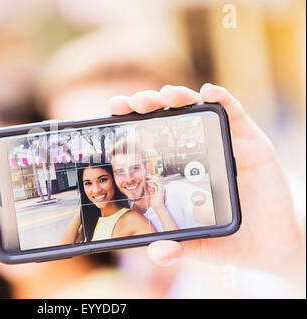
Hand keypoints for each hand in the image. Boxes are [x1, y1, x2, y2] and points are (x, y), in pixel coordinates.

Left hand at [108, 84, 304, 288]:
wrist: (270, 244)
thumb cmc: (229, 238)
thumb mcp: (198, 244)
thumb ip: (178, 246)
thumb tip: (157, 253)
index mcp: (178, 167)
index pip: (150, 136)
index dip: (132, 119)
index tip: (114, 109)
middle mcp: (197, 149)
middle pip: (168, 116)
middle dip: (149, 103)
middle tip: (135, 103)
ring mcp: (223, 142)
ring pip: (197, 108)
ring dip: (179, 96)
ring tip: (166, 95)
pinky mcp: (250, 141)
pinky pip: (235, 113)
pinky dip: (223, 99)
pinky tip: (210, 93)